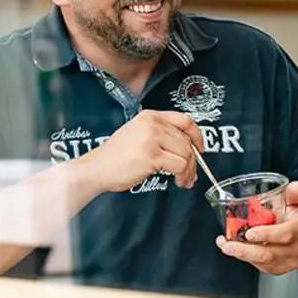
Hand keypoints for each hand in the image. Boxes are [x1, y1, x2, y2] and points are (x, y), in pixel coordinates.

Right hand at [85, 110, 203, 192]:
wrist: (97, 168)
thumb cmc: (116, 157)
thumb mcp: (138, 135)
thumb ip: (161, 135)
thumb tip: (187, 148)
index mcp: (150, 116)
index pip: (184, 120)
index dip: (197, 135)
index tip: (201, 148)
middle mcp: (152, 124)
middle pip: (187, 141)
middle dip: (193, 161)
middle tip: (191, 174)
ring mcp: (152, 139)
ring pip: (186, 154)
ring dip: (189, 170)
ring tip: (184, 180)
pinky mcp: (151, 155)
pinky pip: (179, 165)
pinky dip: (182, 176)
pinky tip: (177, 181)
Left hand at [216, 181, 297, 275]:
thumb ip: (295, 195)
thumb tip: (293, 187)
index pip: (286, 234)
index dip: (268, 235)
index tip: (250, 233)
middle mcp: (296, 248)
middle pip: (271, 254)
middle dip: (247, 251)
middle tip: (229, 245)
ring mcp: (287, 261)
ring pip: (264, 262)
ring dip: (242, 255)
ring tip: (226, 246)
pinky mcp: (278, 269)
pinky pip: (261, 266)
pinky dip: (245, 258)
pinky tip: (233, 249)